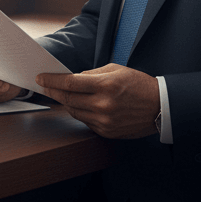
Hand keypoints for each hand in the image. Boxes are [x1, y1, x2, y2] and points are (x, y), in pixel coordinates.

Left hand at [37, 64, 158, 138]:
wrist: (160, 106)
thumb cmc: (138, 84)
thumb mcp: (115, 70)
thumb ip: (91, 74)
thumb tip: (72, 78)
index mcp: (105, 85)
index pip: (70, 83)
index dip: (52, 80)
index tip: (41, 78)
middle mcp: (103, 105)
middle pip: (68, 99)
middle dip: (53, 91)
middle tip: (45, 86)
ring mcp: (105, 121)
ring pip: (74, 112)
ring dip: (66, 102)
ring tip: (62, 94)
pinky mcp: (107, 132)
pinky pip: (85, 122)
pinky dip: (80, 112)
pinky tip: (81, 105)